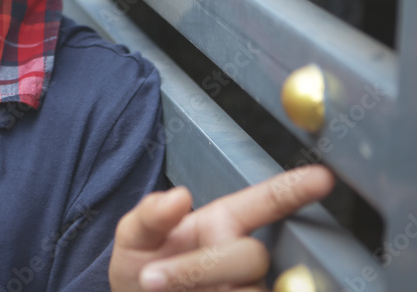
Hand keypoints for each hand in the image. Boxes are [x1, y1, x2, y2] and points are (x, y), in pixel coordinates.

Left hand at [109, 164, 335, 291]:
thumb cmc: (140, 270)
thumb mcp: (133, 239)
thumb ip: (150, 215)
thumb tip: (179, 195)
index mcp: (221, 223)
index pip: (265, 203)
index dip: (293, 190)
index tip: (323, 177)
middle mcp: (241, 256)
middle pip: (252, 256)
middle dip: (200, 267)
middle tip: (151, 279)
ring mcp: (248, 289)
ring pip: (251, 290)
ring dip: (200, 289)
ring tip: (158, 291)